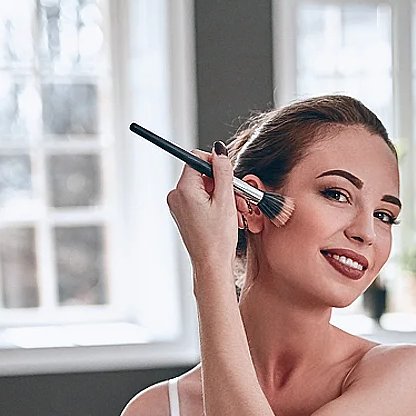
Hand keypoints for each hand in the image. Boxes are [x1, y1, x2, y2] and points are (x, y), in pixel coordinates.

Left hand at [165, 146, 239, 283]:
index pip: (196, 159)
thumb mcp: (226, 200)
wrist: (211, 266)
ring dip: (223, 195)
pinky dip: (216, 204)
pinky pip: (201, 200)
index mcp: (184, 189)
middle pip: (202, 174)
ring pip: (204, 188)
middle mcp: (176, 196)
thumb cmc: (218, 238)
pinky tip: (228, 216)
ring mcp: (179, 206)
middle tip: (238, 198)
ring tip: (236, 211)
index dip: (215, 163)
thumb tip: (219, 149)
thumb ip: (223, 171)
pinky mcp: (184, 215)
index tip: (229, 175)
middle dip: (223, 183)